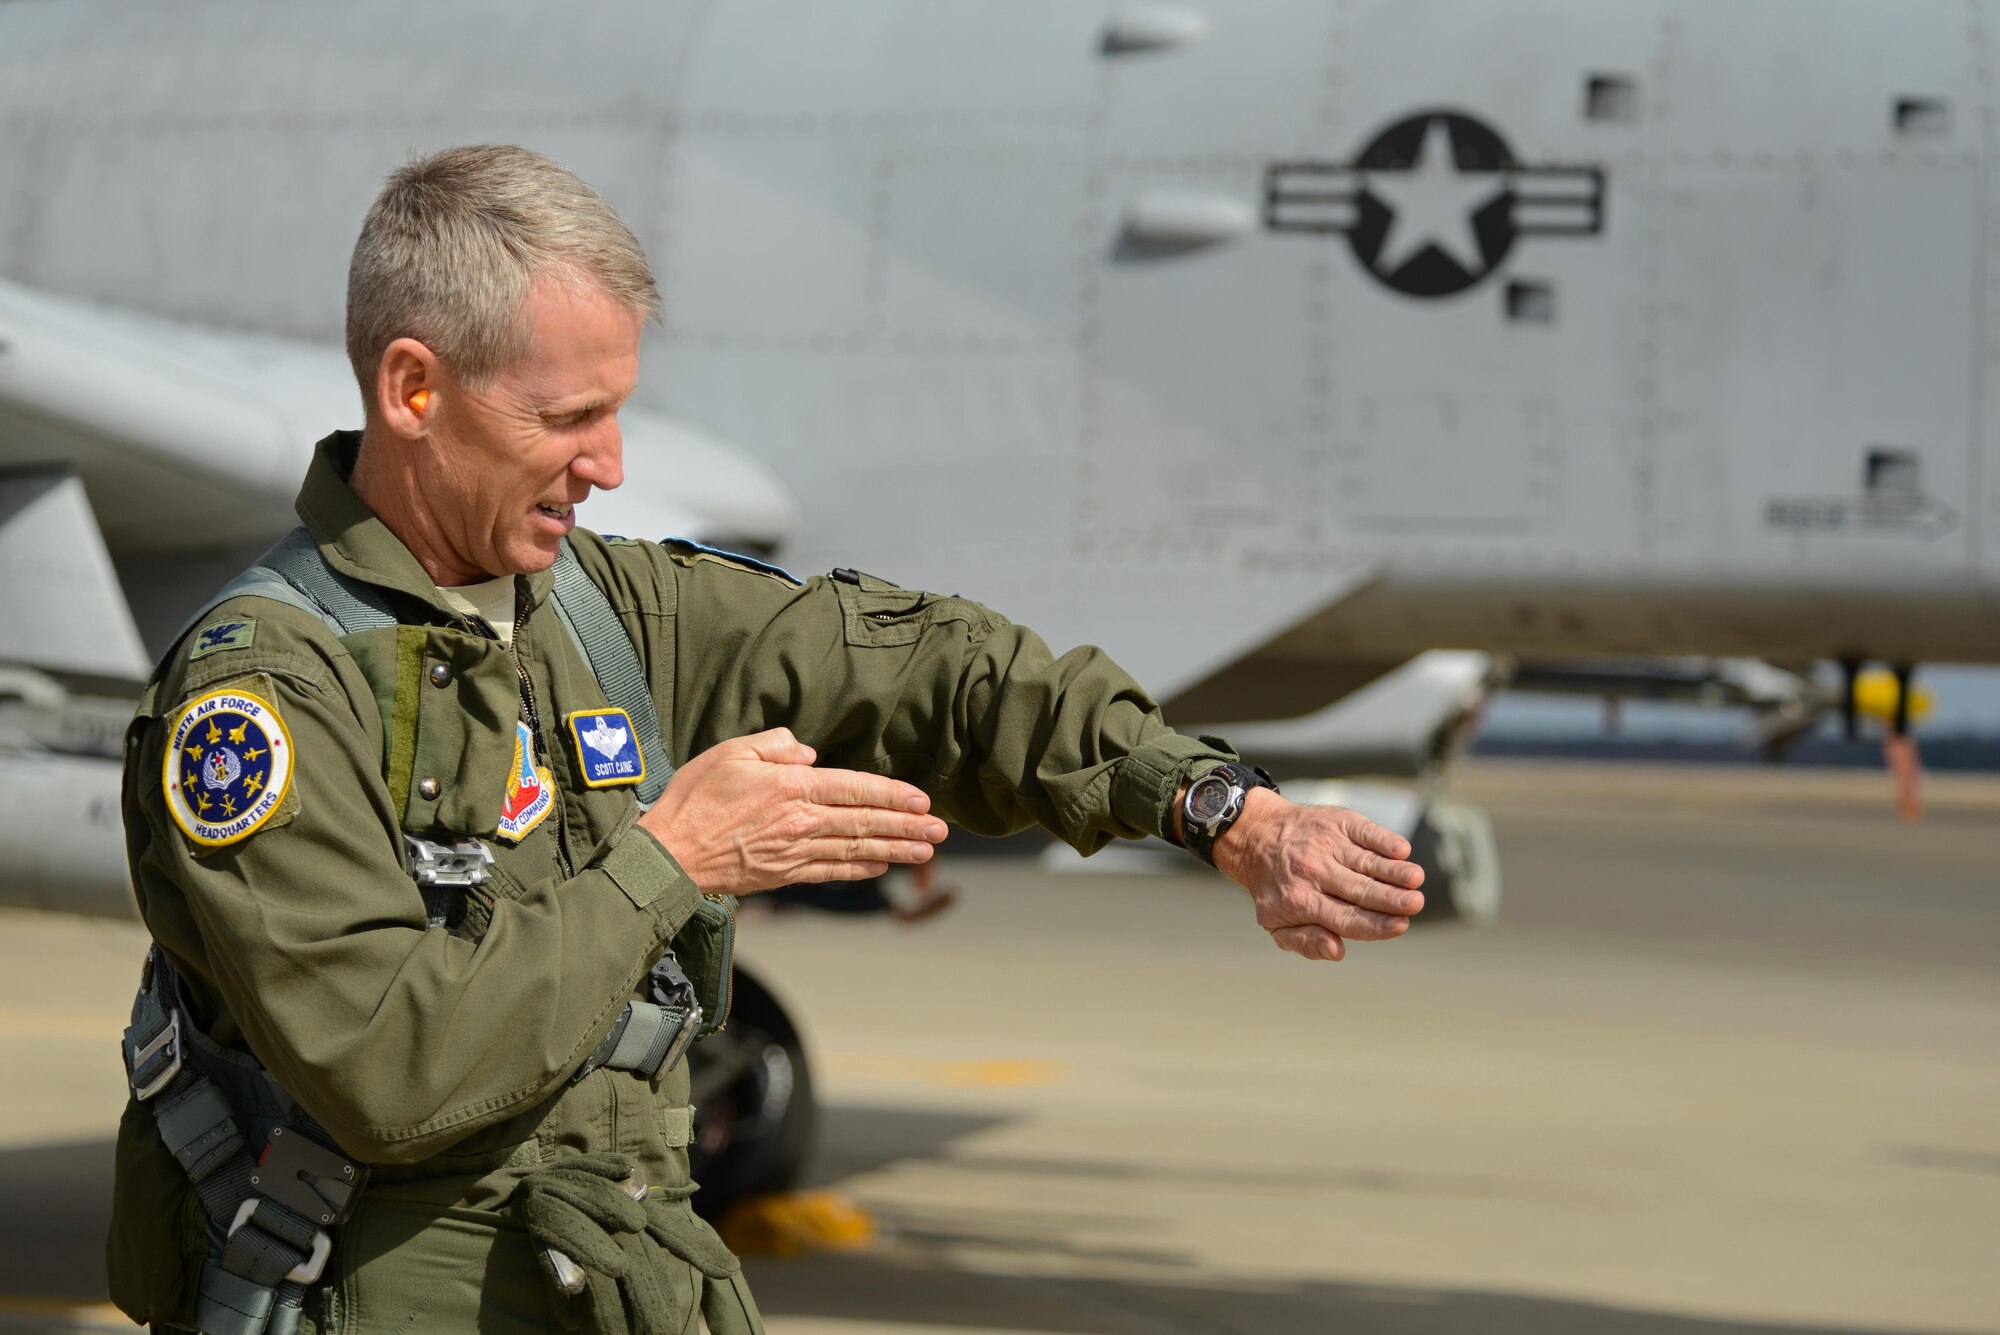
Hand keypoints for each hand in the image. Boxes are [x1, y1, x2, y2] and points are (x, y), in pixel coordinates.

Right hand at [638, 728, 946, 895]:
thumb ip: (775, 744)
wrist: (668, 855)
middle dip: (908, 827)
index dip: (893, 795)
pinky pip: (831, 872)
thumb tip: (809, 752)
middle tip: (941, 831)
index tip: (923, 801)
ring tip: (926, 851)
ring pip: (856, 851)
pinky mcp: (783, 875)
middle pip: (865, 823)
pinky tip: (882, 867)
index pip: (855, 789)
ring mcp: (794, 852)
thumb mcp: (731, 752)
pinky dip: (860, 870)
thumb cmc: (695, 798)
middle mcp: (801, 822)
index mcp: (792, 787)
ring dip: (895, 850)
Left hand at [1210, 790, 1425, 961]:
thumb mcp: (1277, 924)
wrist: (1258, 836)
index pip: (1345, 918)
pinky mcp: (1337, 821)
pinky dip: (1382, 840)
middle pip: (1359, 889)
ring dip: (1393, 870)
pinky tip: (1401, 850)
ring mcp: (1327, 844)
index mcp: (1301, 902)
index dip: (1375, 924)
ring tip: (1416, 879)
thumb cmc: (1277, 888)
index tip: (1401, 926)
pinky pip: (1364, 831)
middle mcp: (1314, 872)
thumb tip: (1337, 951)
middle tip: (1416, 904)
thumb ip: (1306, 943)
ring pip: (1365, 861)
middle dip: (1389, 898)